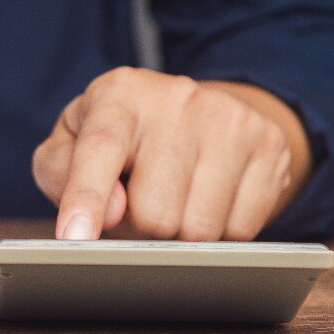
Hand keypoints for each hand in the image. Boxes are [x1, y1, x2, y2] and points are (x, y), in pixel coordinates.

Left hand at [32, 67, 310, 240]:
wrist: (193, 112)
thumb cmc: (117, 137)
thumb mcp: (68, 144)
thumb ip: (62, 174)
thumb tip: (111, 211)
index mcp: (118, 93)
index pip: (100, 150)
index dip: (86, 200)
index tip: (74, 239)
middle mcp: (178, 98)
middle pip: (154, 214)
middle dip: (139, 225)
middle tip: (138, 198)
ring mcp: (231, 120)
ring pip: (199, 229)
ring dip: (179, 233)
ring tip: (172, 197)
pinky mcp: (270, 145)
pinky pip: (241, 231)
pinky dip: (219, 231)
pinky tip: (207, 199)